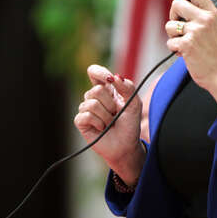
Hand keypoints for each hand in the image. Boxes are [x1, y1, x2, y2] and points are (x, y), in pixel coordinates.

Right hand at [74, 65, 144, 184]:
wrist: (126, 145)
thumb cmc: (130, 124)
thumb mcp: (135, 103)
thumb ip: (128, 87)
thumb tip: (115, 76)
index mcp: (107, 89)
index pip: (94, 72)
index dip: (99, 72)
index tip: (109, 79)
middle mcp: (94, 97)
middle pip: (95, 90)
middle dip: (110, 104)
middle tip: (116, 114)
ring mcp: (86, 109)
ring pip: (91, 103)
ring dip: (106, 115)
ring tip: (110, 123)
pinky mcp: (81, 121)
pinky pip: (86, 116)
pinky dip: (98, 123)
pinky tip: (102, 128)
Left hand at [166, 0, 216, 101]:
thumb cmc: (215, 52)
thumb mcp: (214, 26)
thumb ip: (200, 14)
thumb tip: (179, 4)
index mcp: (212, 12)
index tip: (180, 6)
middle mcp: (205, 19)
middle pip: (176, 3)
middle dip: (173, 16)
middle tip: (180, 27)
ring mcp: (196, 31)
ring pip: (169, 25)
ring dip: (173, 36)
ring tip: (185, 43)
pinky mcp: (187, 45)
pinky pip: (170, 42)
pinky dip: (175, 50)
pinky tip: (186, 54)